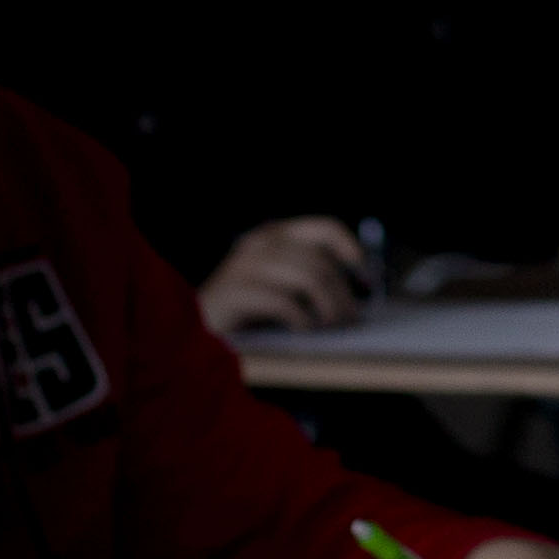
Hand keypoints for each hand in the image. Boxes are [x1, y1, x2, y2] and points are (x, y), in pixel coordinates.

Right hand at [199, 216, 367, 337]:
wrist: (193, 323)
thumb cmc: (245, 305)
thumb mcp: (280, 282)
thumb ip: (309, 274)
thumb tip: (358, 286)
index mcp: (274, 235)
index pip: (325, 228)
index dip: (352, 251)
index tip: (366, 279)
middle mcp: (260, 243)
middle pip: (321, 262)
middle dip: (343, 294)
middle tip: (350, 319)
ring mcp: (245, 265)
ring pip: (308, 278)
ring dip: (328, 307)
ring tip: (330, 326)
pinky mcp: (234, 292)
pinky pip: (283, 301)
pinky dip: (302, 318)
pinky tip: (304, 330)